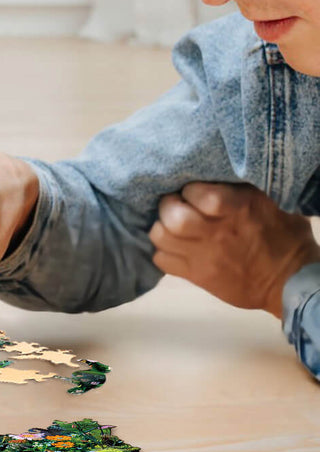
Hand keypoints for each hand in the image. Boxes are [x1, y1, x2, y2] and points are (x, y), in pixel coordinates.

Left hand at [150, 182, 319, 316]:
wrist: (291, 280)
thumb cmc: (284, 235)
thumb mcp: (270, 200)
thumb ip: (239, 188)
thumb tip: (211, 171)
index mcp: (238, 208)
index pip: (196, 193)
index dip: (189, 189)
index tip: (193, 190)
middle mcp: (217, 233)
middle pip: (174, 217)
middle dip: (168, 206)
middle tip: (176, 205)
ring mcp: (204, 257)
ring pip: (160, 237)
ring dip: (161, 227)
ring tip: (172, 225)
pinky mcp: (198, 276)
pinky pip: (161, 260)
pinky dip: (162, 250)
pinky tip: (175, 245)